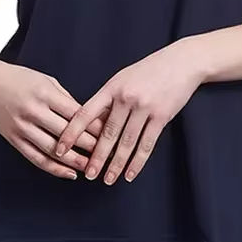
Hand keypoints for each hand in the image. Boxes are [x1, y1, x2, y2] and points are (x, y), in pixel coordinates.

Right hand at [0, 58, 107, 179]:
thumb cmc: (21, 79)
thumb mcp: (47, 81)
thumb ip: (66, 100)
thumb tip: (90, 117)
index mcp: (45, 94)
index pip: (76, 115)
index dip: (95, 127)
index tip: (111, 134)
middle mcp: (33, 111)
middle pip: (67, 134)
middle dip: (90, 146)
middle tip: (108, 154)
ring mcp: (22, 127)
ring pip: (53, 150)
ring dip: (75, 161)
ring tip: (92, 167)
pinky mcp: (14, 139)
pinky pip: (36, 158)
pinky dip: (54, 168)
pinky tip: (69, 173)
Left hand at [53, 39, 203, 184]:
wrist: (182, 61)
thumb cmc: (149, 70)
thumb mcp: (123, 79)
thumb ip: (108, 99)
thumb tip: (90, 124)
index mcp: (111, 87)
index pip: (85, 113)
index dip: (71, 133)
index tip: (60, 149)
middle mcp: (126, 97)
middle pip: (106, 133)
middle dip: (95, 157)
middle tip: (87, 174)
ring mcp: (144, 107)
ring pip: (126, 142)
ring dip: (116, 164)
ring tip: (108, 179)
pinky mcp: (161, 116)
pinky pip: (147, 144)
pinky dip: (137, 162)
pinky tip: (130, 174)